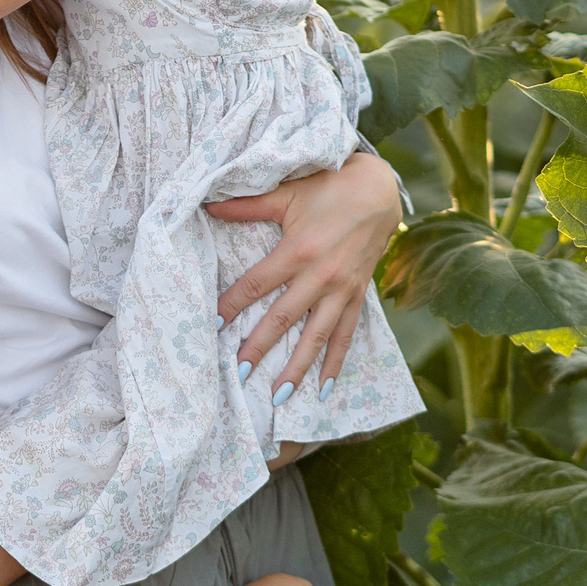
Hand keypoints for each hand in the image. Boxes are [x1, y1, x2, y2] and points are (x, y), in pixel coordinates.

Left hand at [207, 150, 404, 398]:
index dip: (232, 306)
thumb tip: (207, 204)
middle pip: (282, 318)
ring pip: (316, 337)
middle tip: (237, 375)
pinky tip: (323, 389)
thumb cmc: (328, 188)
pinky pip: (345, 335)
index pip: (255, 285)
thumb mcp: (287, 193)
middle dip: (258, 348)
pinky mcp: (357, 296)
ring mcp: (341, 290)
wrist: (379, 191)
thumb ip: (247, 205)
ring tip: (278, 396)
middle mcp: (320, 276)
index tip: (211, 327)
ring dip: (297, 368)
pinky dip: (335, 363)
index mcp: (297, 251)